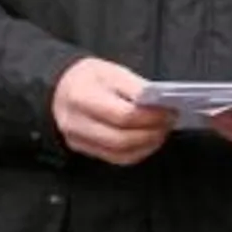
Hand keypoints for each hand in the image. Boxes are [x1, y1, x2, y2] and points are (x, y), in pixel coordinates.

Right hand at [51, 58, 175, 166]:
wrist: (61, 87)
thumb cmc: (88, 77)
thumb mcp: (112, 72)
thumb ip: (136, 88)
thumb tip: (160, 102)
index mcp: (82, 97)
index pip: (122, 115)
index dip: (150, 116)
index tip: (169, 111)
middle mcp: (76, 122)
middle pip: (121, 138)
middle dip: (151, 132)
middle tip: (169, 122)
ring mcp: (77, 140)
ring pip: (119, 153)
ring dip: (147, 144)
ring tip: (162, 130)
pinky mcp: (84, 149)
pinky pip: (115, 159)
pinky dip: (137, 152)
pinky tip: (149, 141)